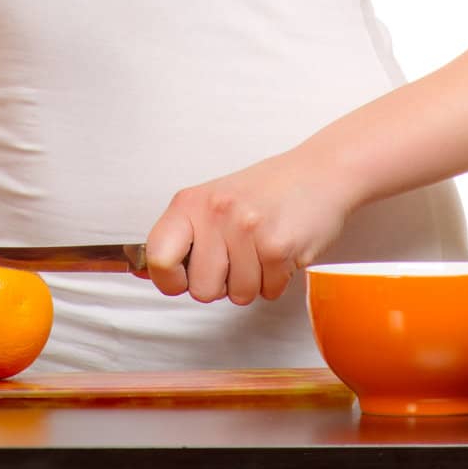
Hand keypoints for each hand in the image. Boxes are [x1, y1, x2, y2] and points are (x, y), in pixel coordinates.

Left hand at [143, 143, 352, 304]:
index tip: (185, 277)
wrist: (320, 172)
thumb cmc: (267, 190)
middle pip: (202, 290)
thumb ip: (185, 235)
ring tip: (262, 248)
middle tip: (239, 255)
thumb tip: (148, 272)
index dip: (171, 279)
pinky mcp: (277, 246)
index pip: (157, 258)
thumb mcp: (214, 201)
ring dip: (254, 281)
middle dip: (223, 284)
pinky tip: (281, 250)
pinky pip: (268, 291)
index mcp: (191, 202)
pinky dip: (277, 279)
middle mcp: (215, 212)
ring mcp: (246, 229)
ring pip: (238, 296)